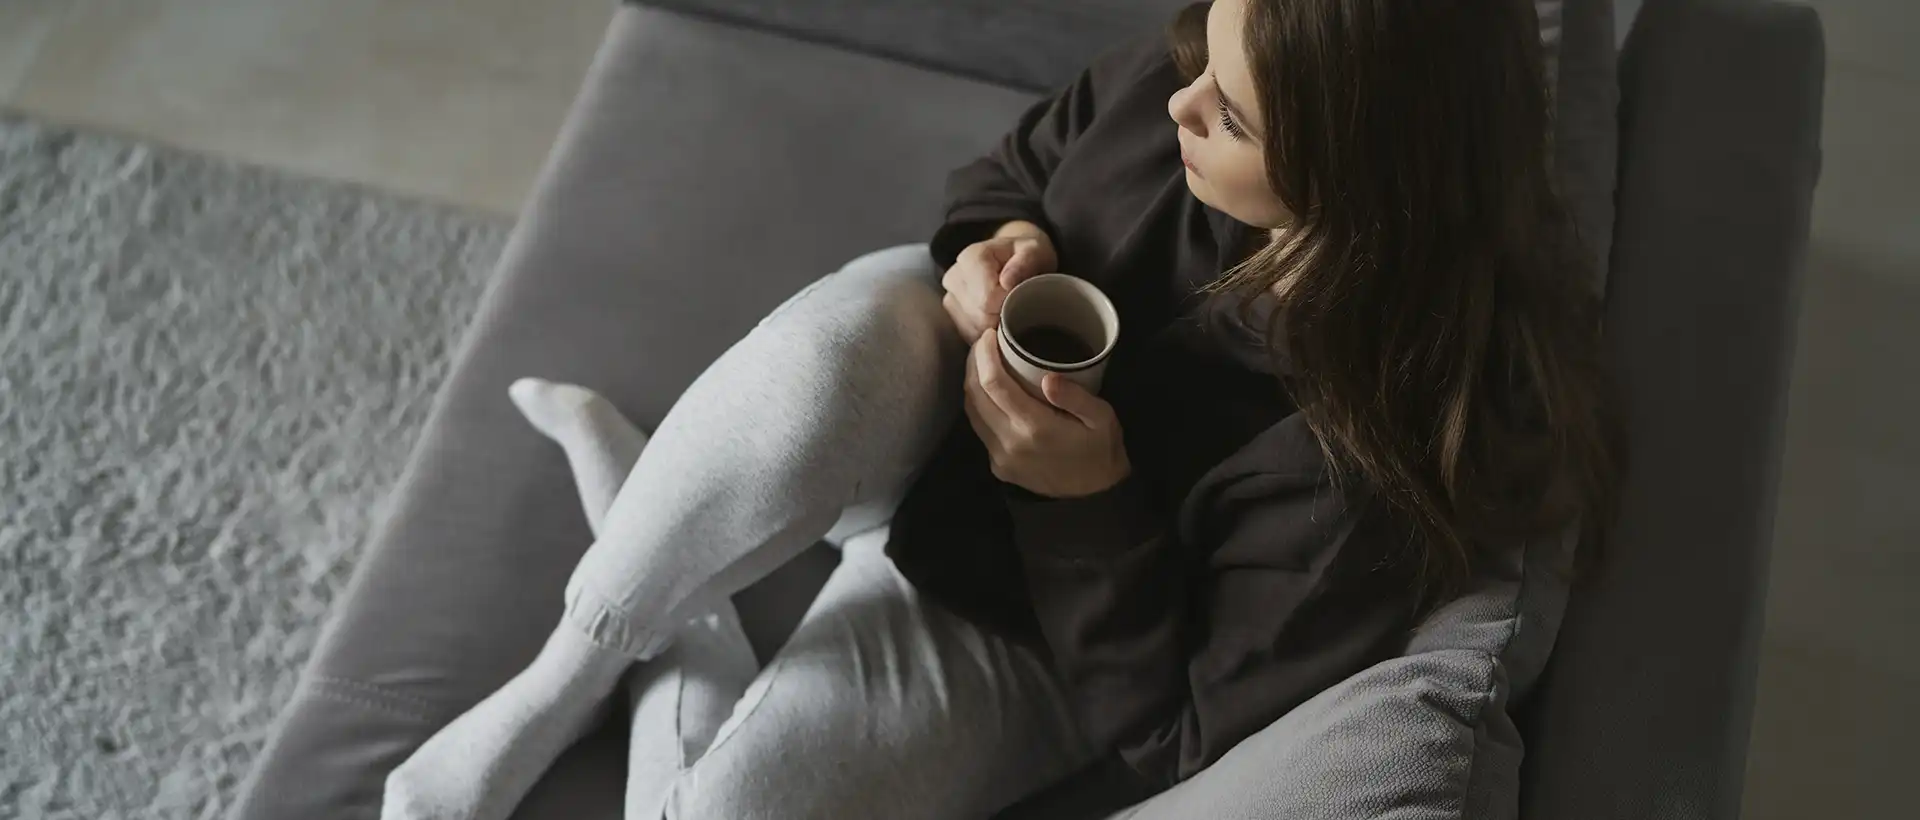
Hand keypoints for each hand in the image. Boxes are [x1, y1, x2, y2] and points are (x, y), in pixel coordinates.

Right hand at [941, 221, 1058, 343]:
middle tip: (1017, 302)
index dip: (1008, 302)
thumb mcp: (1034, 251)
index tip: (1020, 295)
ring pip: (974, 328)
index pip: (987, 299)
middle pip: (980, 316)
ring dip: (995, 325)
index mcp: (971, 258)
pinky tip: (998, 318)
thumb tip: (1006, 282)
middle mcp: (954, 277)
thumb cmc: (1026, 256)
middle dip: (1002, 315)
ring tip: (1007, 308)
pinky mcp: (951, 315)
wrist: (1014, 260)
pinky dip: (986, 332)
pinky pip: (969, 335)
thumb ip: (1025, 262)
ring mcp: (949, 298)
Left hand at [962, 329, 1130, 497]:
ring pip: (971, 412)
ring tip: (982, 361)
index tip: (988, 335)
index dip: (985, 355)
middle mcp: (1010, 442)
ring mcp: (1000, 457)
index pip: (994, 384)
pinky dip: (979, 404)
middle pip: (975, 394)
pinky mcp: (998, 466)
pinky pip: (979, 428)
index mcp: (1035, 427)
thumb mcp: (1103, 419)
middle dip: (974, 363)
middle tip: (983, 342)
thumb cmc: (1101, 452)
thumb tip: (1048, 377)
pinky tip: (990, 391)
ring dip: (972, 383)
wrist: (1093, 500)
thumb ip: (1076, 397)